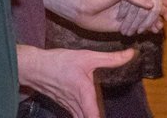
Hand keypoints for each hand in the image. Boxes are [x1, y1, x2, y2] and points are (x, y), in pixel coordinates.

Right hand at [18, 45, 134, 117]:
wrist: (35, 67)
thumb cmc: (60, 62)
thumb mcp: (88, 57)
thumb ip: (111, 58)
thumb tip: (131, 54)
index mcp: (84, 94)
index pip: (93, 116)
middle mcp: (76, 104)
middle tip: (104, 114)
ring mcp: (68, 106)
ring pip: (80, 117)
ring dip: (90, 117)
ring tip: (98, 114)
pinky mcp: (63, 104)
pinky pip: (75, 115)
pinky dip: (82, 116)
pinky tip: (87, 112)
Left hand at [73, 0, 166, 35]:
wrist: (82, 10)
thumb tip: (150, 4)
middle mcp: (131, 2)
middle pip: (151, 6)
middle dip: (160, 12)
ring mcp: (128, 13)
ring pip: (146, 17)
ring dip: (155, 21)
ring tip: (160, 26)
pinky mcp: (124, 24)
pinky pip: (139, 26)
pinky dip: (147, 29)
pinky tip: (153, 31)